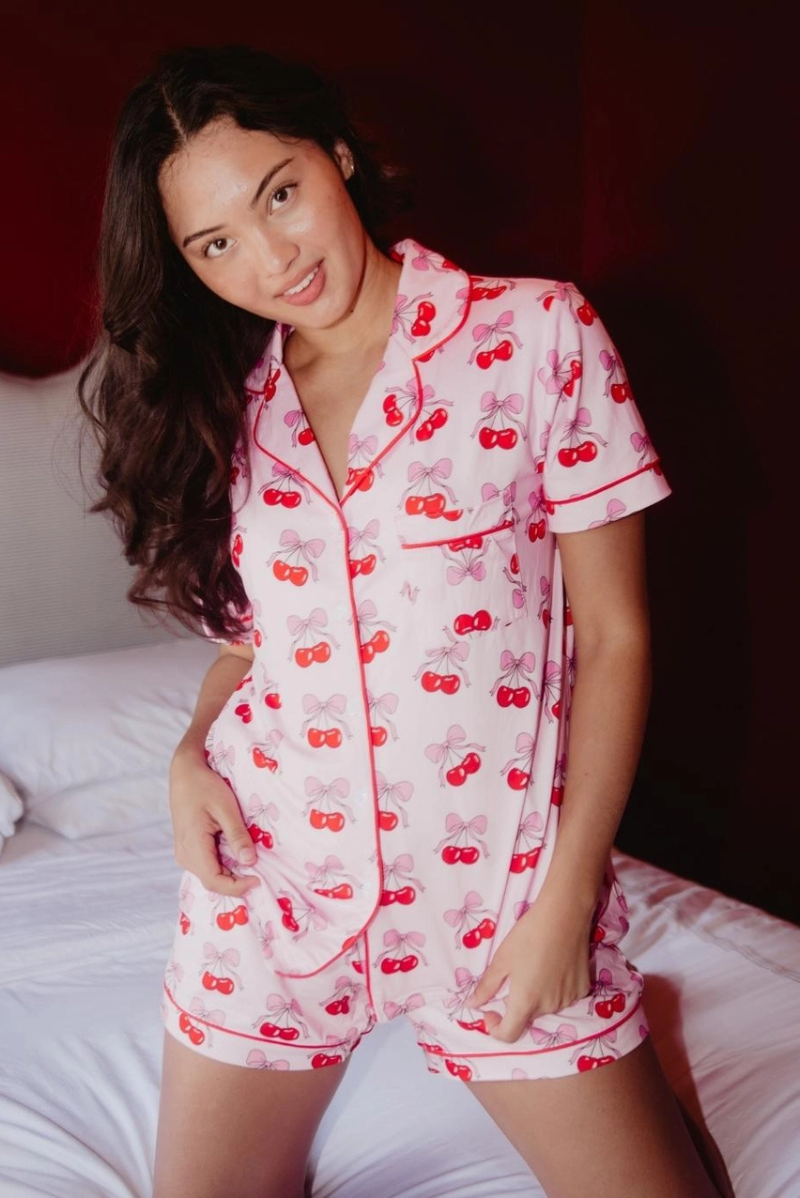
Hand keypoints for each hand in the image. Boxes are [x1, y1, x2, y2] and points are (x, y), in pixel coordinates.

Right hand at [169, 749, 260, 897]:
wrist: (184, 773)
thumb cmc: (205, 787)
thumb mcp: (226, 808)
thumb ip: (237, 836)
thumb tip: (250, 862)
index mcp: (193, 846)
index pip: (214, 881)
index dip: (237, 886)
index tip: (259, 880)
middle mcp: (185, 855)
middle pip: (212, 881)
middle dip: (236, 882)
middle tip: (261, 875)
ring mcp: (184, 853)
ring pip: (210, 874)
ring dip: (231, 874)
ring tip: (252, 866)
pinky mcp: (188, 848)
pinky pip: (206, 865)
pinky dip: (224, 865)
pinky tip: (238, 856)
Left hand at [470, 892, 594, 1042]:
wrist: (564, 915)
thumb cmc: (528, 935)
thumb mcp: (501, 959)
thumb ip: (486, 986)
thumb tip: (472, 1004)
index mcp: (525, 1002)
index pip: (509, 1034)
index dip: (496, 1028)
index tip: (490, 1011)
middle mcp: (549, 1007)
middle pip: (527, 1016)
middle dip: (516, 1003)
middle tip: (513, 976)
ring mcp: (568, 999)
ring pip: (546, 1005)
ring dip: (537, 995)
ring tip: (535, 965)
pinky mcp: (583, 988)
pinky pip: (564, 996)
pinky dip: (556, 988)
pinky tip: (554, 965)